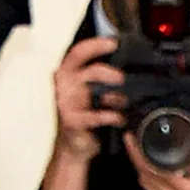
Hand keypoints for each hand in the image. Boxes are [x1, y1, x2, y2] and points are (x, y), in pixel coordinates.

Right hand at [52, 33, 124, 159]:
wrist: (76, 146)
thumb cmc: (84, 118)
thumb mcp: (91, 94)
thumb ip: (100, 79)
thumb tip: (122, 67)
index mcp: (68, 74)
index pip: (79, 52)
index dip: (96, 45)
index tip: (113, 43)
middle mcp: (65, 84)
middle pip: (89, 69)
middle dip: (109, 72)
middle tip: (123, 78)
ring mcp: (66, 102)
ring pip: (92, 90)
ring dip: (114, 95)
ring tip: (124, 101)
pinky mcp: (72, 120)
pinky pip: (96, 115)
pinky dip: (112, 117)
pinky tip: (120, 119)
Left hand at [130, 143, 189, 189]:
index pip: (152, 167)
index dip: (137, 152)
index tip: (131, 138)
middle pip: (143, 176)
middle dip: (134, 157)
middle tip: (131, 143)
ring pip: (146, 186)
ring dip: (140, 169)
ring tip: (139, 155)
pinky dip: (149, 180)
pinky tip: (152, 174)